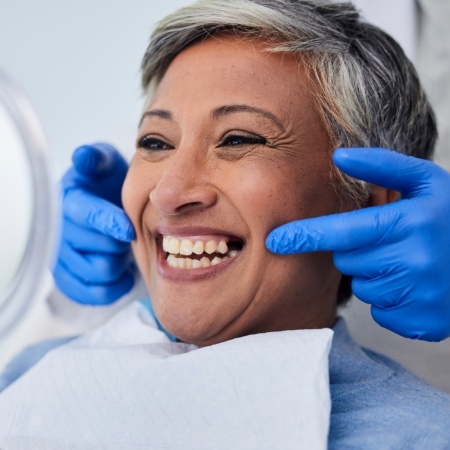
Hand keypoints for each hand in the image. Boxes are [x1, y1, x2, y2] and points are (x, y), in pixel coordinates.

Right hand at [52, 143, 135, 304]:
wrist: (106, 205)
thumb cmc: (107, 183)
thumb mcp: (104, 162)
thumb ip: (96, 159)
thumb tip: (83, 157)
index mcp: (68, 201)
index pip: (87, 215)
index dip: (109, 223)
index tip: (129, 230)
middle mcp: (60, 231)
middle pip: (99, 248)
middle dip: (122, 242)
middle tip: (130, 233)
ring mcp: (62, 258)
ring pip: (100, 272)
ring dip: (120, 262)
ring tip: (123, 249)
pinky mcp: (69, 279)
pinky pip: (93, 294)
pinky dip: (114, 286)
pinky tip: (123, 272)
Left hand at [266, 148, 449, 340]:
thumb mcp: (426, 182)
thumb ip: (381, 166)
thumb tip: (337, 155)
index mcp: (410, 223)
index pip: (342, 232)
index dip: (305, 236)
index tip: (275, 241)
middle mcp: (413, 262)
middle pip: (348, 261)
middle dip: (358, 250)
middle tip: (389, 240)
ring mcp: (419, 297)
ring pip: (363, 287)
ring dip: (375, 274)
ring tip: (408, 261)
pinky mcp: (421, 323)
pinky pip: (380, 311)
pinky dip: (390, 298)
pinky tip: (415, 285)